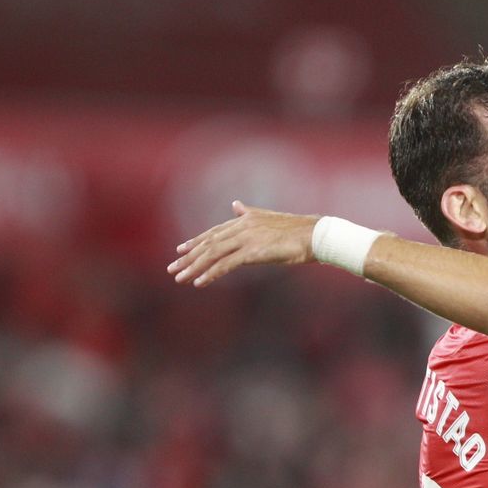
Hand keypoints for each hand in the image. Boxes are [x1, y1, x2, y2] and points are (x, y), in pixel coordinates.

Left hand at [167, 201, 317, 286]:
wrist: (315, 235)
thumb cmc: (297, 231)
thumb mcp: (268, 219)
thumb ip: (249, 213)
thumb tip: (235, 204)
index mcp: (244, 220)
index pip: (214, 232)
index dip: (196, 241)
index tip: (180, 250)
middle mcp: (241, 227)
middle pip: (208, 243)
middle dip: (188, 256)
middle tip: (172, 268)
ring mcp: (246, 239)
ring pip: (213, 254)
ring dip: (194, 267)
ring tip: (180, 278)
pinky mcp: (252, 252)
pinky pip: (226, 265)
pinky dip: (211, 273)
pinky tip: (199, 282)